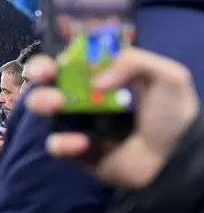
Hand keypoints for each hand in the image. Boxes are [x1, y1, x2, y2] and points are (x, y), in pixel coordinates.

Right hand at [24, 48, 198, 189]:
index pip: (71, 57)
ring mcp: (75, 121)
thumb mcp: (166, 76)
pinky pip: (55, 143)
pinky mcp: (73, 149)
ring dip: (42, 102)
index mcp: (103, 73)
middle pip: (47, 77)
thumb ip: (133, 62)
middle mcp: (83, 94)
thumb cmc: (171, 114)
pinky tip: (83, 143)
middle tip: (46, 76)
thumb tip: (96, 83)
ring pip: (41, 106)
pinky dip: (63, 142)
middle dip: (39, 71)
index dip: (58, 54)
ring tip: (57, 106)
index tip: (58, 60)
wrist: (173, 158)